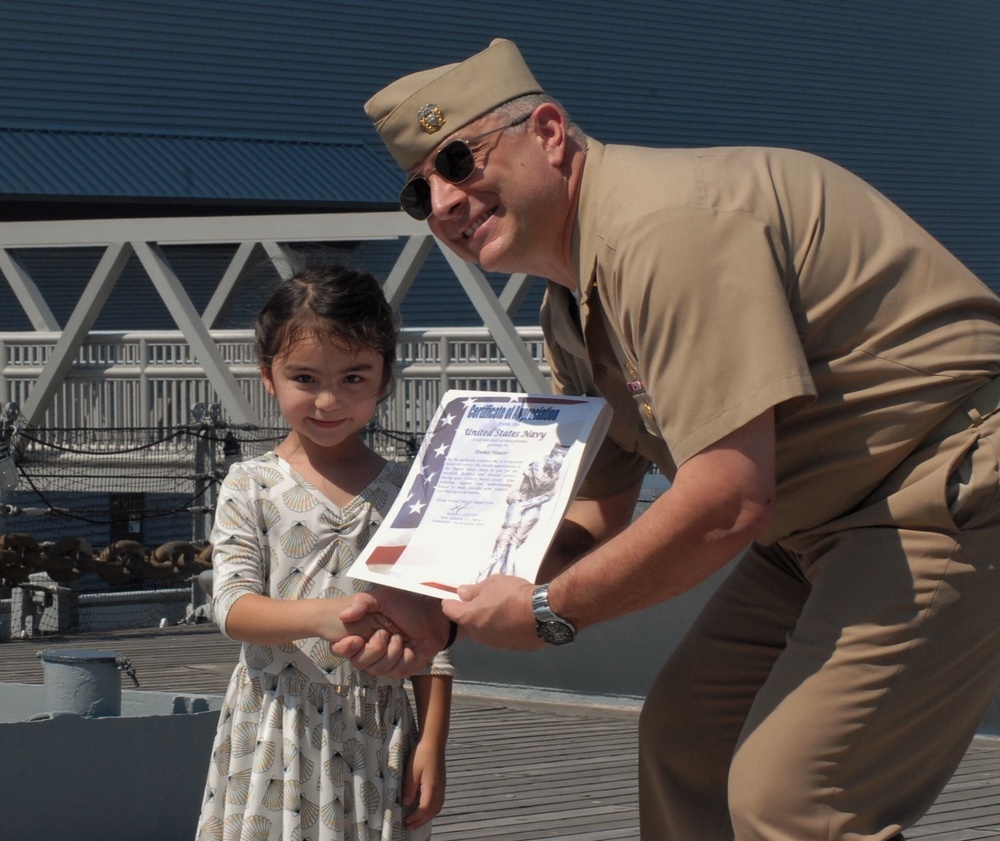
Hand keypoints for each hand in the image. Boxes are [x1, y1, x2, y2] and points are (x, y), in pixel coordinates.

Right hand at [333, 589, 448, 677]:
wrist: (433, 617)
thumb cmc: (407, 606)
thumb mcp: (383, 598)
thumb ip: (362, 602)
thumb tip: (343, 615)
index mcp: (361, 633)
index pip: (340, 648)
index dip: (344, 648)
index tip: (356, 639)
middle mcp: (369, 650)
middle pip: (358, 663)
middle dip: (374, 648)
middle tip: (385, 633)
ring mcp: (384, 662)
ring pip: (377, 669)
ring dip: (392, 651)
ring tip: (401, 637)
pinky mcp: (400, 670)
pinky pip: (395, 671)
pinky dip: (405, 657)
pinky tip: (410, 647)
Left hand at [403, 741, 445, 828]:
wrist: (434, 742)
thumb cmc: (422, 754)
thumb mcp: (412, 770)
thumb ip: (409, 788)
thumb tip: (405, 804)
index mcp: (432, 786)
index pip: (425, 808)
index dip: (416, 817)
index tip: (406, 822)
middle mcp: (439, 789)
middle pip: (432, 811)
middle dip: (421, 821)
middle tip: (409, 826)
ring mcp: (442, 786)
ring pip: (437, 808)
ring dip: (427, 817)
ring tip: (416, 821)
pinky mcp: (441, 784)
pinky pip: (438, 802)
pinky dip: (431, 810)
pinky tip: (424, 810)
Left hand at [441, 574, 542, 650]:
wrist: (542, 615)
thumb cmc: (513, 595)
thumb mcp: (492, 584)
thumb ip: (474, 590)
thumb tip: (461, 593)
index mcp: (468, 618)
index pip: (449, 610)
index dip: (450, 601)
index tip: (454, 596)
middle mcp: (477, 635)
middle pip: (468, 622)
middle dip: (472, 611)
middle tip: (485, 598)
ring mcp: (494, 644)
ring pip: (484, 630)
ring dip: (488, 621)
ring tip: (502, 608)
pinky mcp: (510, 648)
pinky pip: (500, 636)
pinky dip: (503, 628)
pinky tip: (514, 619)